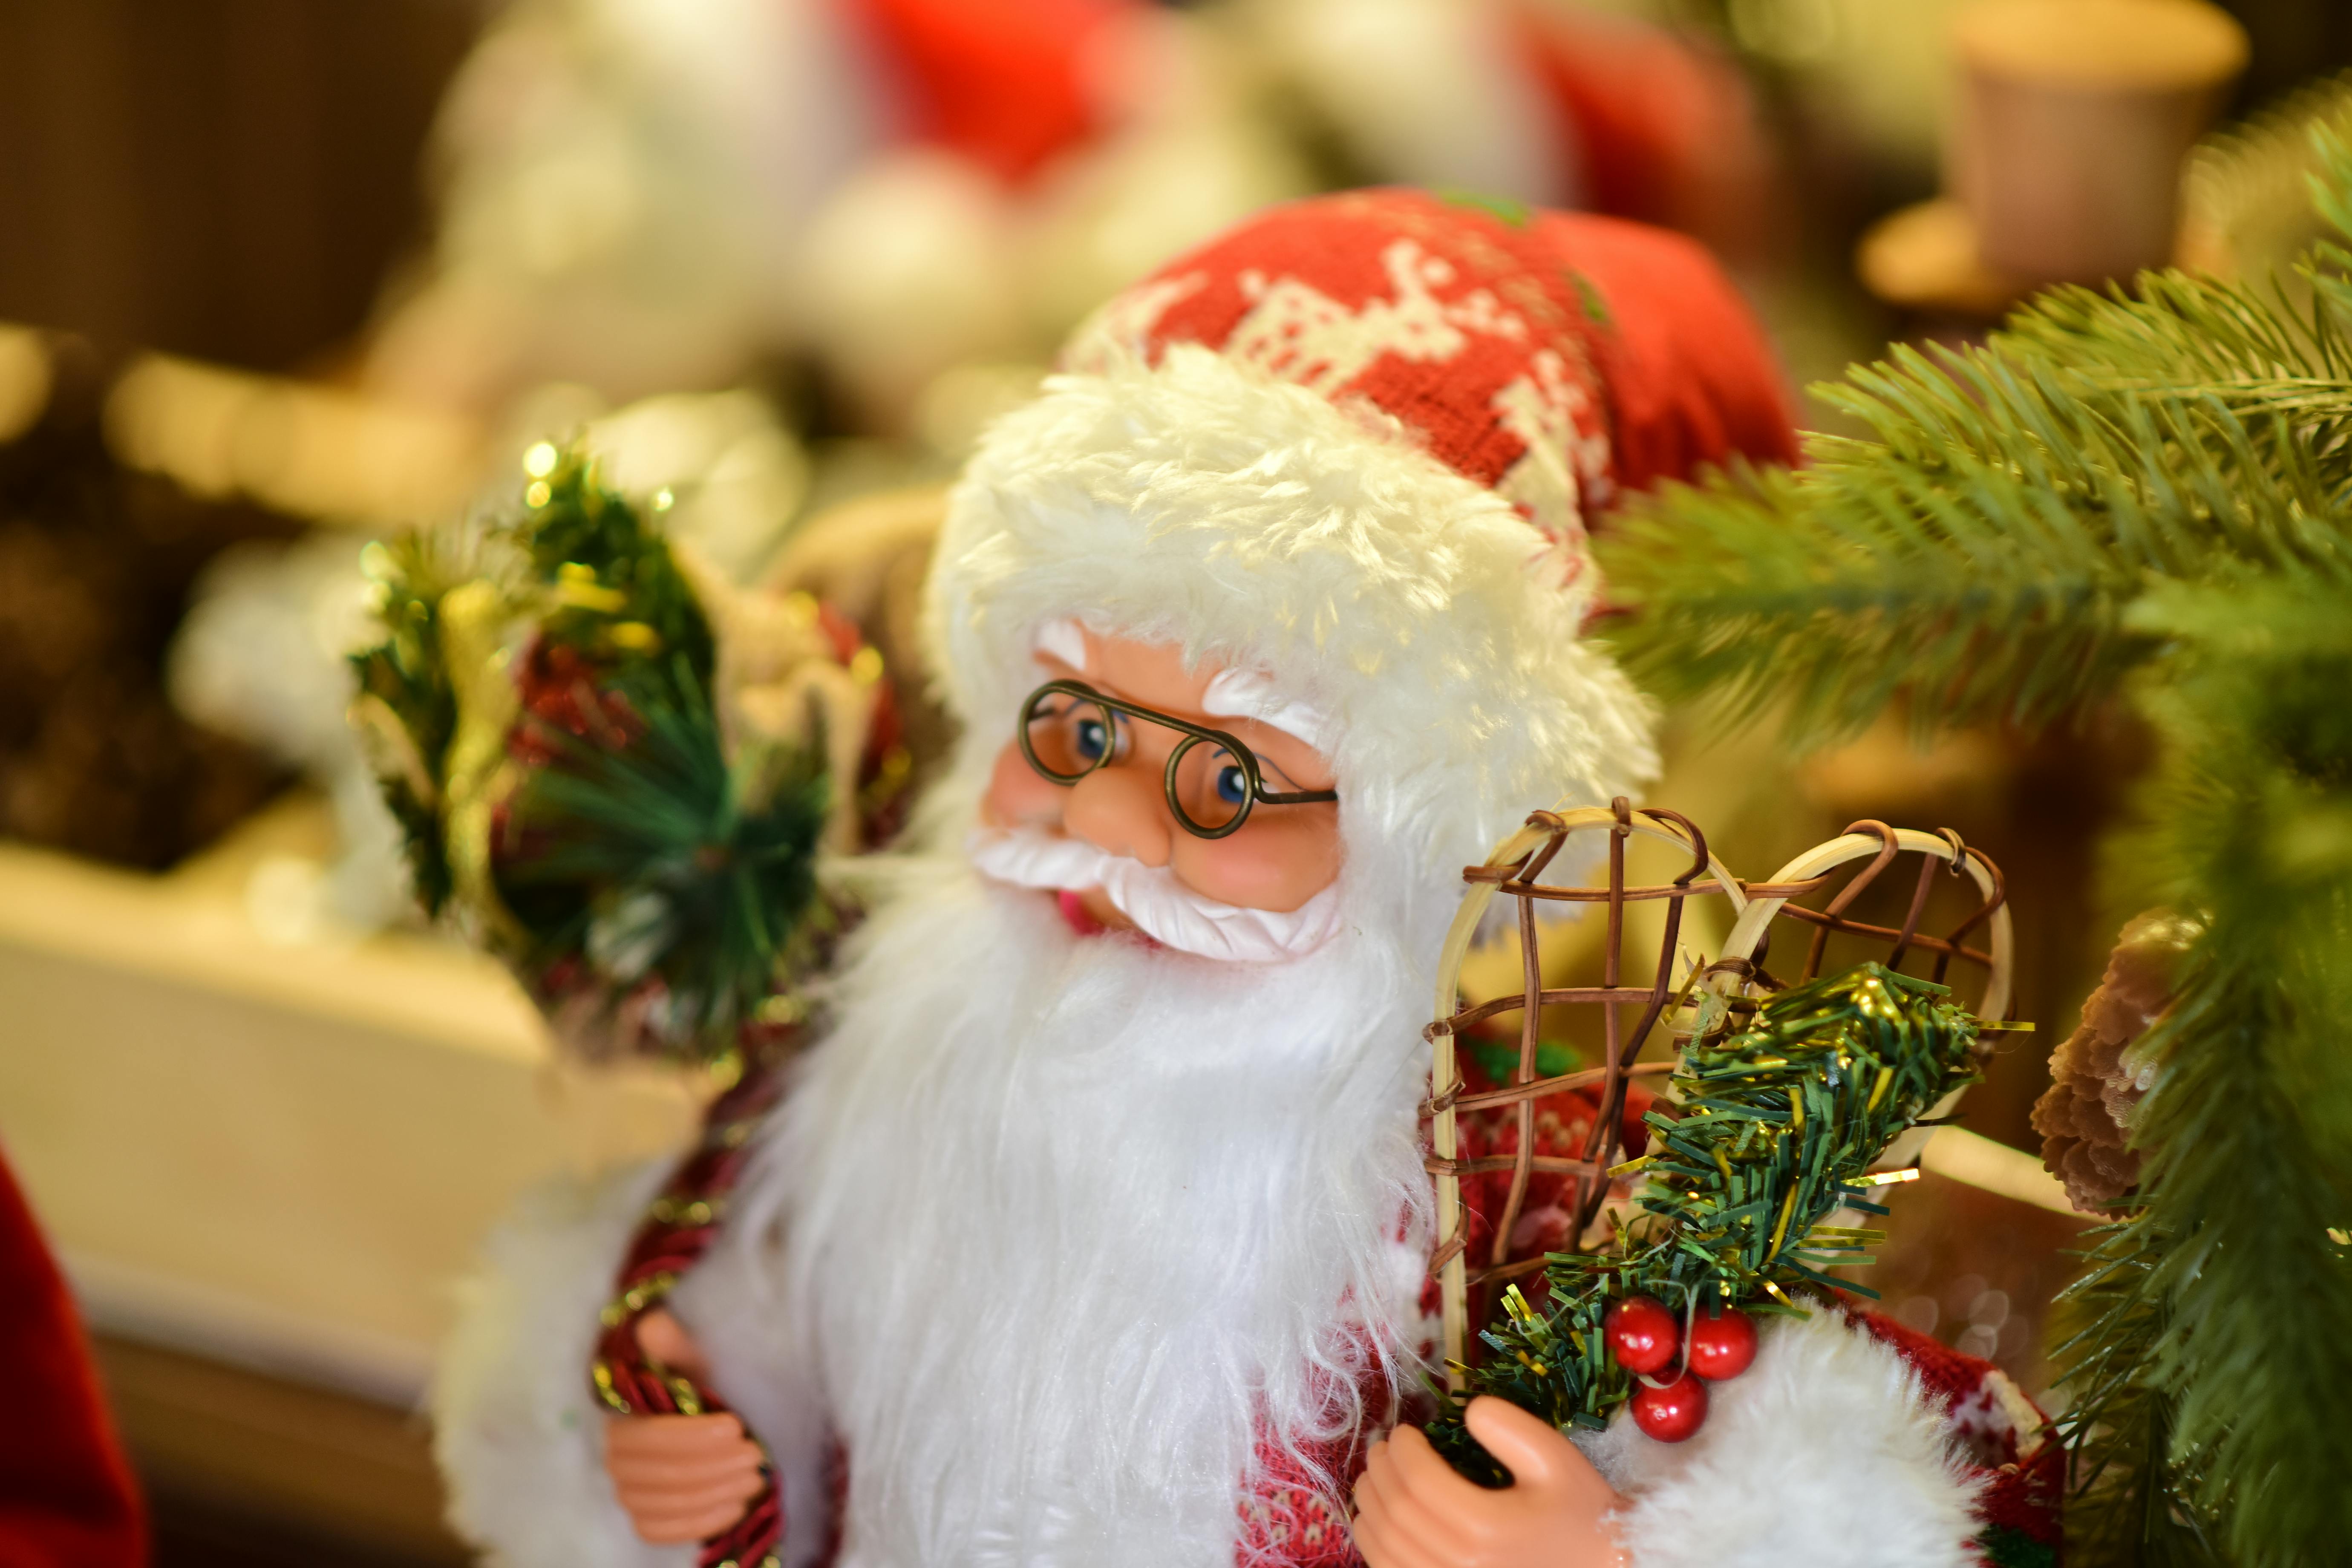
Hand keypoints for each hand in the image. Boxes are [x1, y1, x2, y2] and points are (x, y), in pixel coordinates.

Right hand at [601, 1308, 764, 1544]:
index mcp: (623, 1417)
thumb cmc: (701, 1388)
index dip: (692, 1437)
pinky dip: (698, 1523)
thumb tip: (653, 1325)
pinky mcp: (644, 1519)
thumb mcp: (695, 1361)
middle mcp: (616, 1459)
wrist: (710, 1426)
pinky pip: (660, 1531)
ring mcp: (628, 1493)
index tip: (737, 1427)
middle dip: (714, 1467)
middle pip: (662, 1474)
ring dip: (715, 1493)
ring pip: (664, 1505)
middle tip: (757, 1454)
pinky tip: (735, 1507)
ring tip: (755, 1477)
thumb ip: (675, 1346)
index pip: (650, 1437)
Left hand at [1352, 1397, 1624, 1567]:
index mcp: (1485, 1527)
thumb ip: (1511, 1428)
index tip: (1403, 1431)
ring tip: (1370, 1478)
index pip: (1418, 1480)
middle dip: (1379, 1473)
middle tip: (1380, 1447)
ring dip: (1368, 1508)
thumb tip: (1468, 1409)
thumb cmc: (1580, 1516)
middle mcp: (1460, 1565)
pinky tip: (1376, 1522)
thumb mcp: (1556, 1460)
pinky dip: (1374, 1546)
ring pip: (1384, 1549)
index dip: (1401, 1450)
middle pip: (1396, 1513)